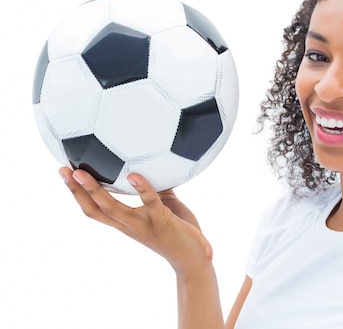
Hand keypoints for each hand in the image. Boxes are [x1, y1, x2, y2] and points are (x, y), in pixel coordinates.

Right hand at [59, 167, 212, 274]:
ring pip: (113, 208)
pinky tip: (134, 175)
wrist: (195, 259)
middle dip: (77, 191)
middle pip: (95, 209)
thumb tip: (148, 167)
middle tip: (63, 172)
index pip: (95, 210)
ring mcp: (143, 225)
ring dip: (95, 190)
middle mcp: (129, 225)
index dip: (78, 195)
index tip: (66, 175)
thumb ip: (153, 191)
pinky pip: (150, 203)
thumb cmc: (179, 231)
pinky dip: (142, 189)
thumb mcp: (162, 207)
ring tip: (81, 172)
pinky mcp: (162, 222)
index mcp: (126, 223)